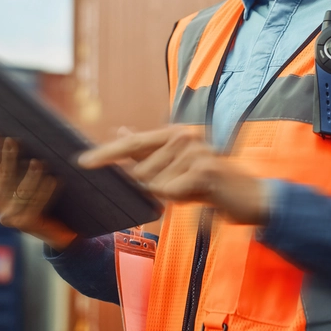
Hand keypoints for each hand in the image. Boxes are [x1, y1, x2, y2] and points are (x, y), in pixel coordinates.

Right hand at [0, 134, 76, 250]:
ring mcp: (11, 216)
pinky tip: (54, 180)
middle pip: (3, 178)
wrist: (56, 228)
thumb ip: (21, 163)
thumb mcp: (28, 179)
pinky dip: (45, 192)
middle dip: (7, 159)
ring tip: (39, 163)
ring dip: (30, 177)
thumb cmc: (41, 195)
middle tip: (13, 141)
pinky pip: (36, 205)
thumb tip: (16, 138)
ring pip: (20, 192)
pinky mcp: (26, 224)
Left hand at [78, 126, 269, 225]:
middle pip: (142, 170)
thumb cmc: (208, 184)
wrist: (248, 196)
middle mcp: (183, 136)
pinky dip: (179, 199)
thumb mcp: (175, 168)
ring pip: (156, 183)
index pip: (133, 143)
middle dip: (151, 188)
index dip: (107, 153)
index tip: (82, 162)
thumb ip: (147, 152)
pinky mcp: (203, 168)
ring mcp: (194, 150)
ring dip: (169, 195)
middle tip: (179, 190)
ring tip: (194, 190)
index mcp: (174, 134)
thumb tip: (120, 130)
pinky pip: (171, 191)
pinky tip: (200, 194)